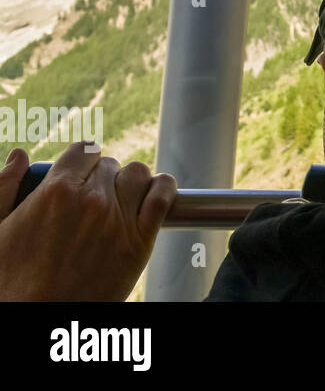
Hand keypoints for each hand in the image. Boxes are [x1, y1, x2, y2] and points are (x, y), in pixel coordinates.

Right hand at [0, 142, 176, 300]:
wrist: (35, 318)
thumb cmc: (9, 279)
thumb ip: (4, 187)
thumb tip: (20, 155)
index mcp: (55, 191)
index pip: (84, 150)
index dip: (83, 160)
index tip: (82, 172)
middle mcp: (91, 200)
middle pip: (111, 165)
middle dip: (102, 177)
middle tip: (94, 198)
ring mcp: (118, 220)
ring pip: (139, 174)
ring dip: (131, 182)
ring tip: (120, 198)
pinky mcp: (140, 241)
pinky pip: (163, 196)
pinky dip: (163, 188)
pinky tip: (154, 192)